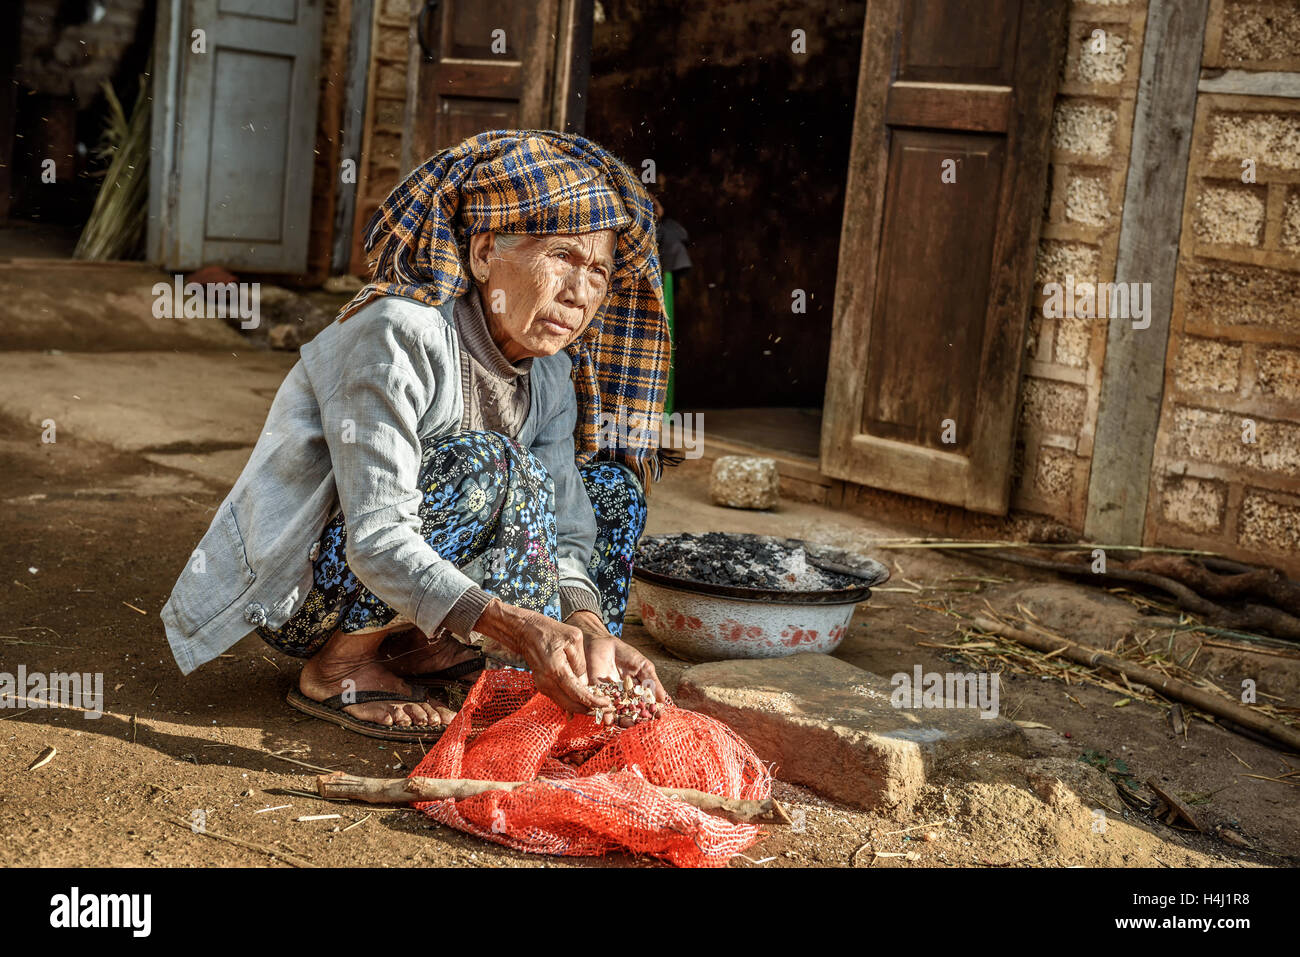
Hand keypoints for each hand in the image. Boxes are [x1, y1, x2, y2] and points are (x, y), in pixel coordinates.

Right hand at [473, 599, 610, 714]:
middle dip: (589, 709)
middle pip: (571, 705)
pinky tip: (583, 700)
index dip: (594, 702)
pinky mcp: (541, 685)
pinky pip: (558, 699)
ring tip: (597, 705)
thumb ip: (581, 661)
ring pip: (564, 704)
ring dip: (580, 707)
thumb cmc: (551, 631)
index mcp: (556, 669)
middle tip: (604, 708)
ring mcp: (542, 685)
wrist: (526, 631)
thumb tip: (585, 682)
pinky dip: (571, 702)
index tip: (607, 704)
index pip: (578, 694)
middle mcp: (547, 682)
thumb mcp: (573, 638)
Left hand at [568, 610, 665, 720]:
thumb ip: (651, 680)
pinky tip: (608, 720)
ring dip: (620, 720)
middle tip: (639, 724)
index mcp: (635, 693)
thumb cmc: (625, 653)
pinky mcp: (595, 694)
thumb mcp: (642, 665)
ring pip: (615, 713)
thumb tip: (662, 699)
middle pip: (629, 713)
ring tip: (625, 723)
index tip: (658, 717)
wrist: (602, 642)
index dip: (650, 712)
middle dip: (634, 720)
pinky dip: (603, 714)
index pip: (643, 706)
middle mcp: (622, 698)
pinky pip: (599, 706)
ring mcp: (608, 697)